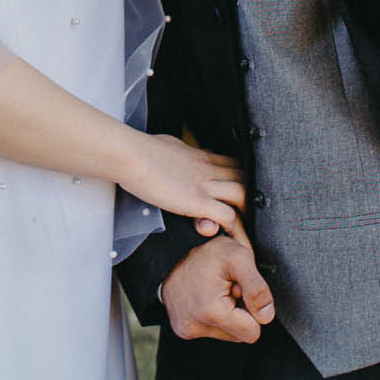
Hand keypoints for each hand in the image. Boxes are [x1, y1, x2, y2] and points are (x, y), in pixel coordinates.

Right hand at [117, 134, 247, 235]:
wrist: (131, 155)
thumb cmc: (141, 149)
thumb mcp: (169, 146)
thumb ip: (179, 153)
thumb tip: (177, 153)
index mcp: (200, 156)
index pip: (232, 164)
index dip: (239, 177)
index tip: (238, 189)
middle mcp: (208, 168)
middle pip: (243, 177)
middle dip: (248, 194)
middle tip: (245, 213)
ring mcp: (205, 184)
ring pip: (242, 195)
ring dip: (244, 212)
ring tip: (243, 227)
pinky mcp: (197, 201)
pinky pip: (227, 216)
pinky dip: (230, 226)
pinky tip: (226, 233)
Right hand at [158, 234, 275, 343]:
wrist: (172, 251)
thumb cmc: (206, 253)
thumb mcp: (238, 258)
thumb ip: (258, 288)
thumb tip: (267, 317)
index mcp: (210, 311)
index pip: (252, 333)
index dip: (252, 310)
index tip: (237, 290)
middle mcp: (194, 326)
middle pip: (240, 335)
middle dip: (239, 312)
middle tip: (226, 288)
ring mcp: (186, 329)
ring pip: (227, 333)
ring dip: (227, 313)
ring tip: (215, 291)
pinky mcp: (182, 330)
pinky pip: (212, 330)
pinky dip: (214, 315)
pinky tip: (206, 297)